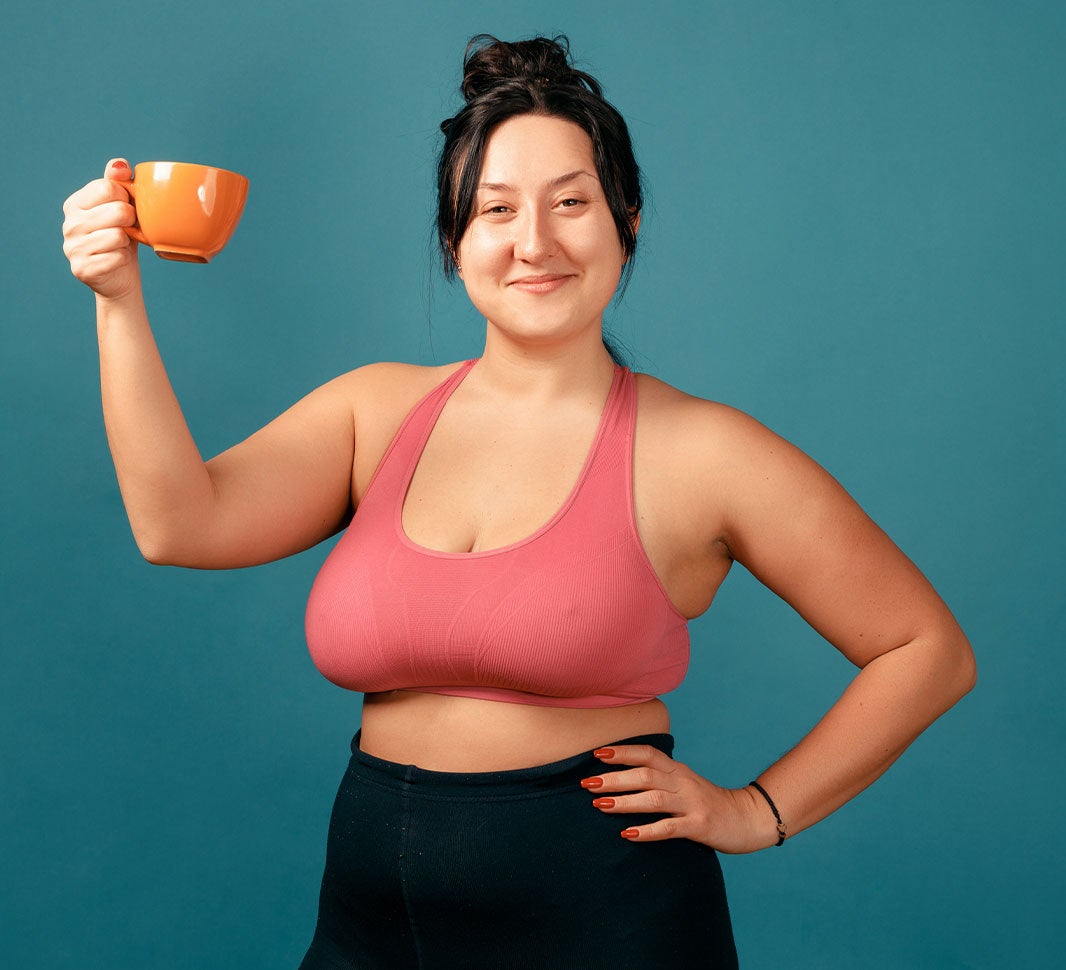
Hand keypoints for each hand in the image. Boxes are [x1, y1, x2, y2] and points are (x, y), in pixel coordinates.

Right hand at [62, 158, 141, 301]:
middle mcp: (69, 224)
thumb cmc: (122, 236)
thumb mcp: (121, 207)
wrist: (120, 276)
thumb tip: (120, 164)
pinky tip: (117, 259)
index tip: (128, 207)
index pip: (107, 188)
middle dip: (132, 220)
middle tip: (129, 228)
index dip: (126, 198)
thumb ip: (118, 183)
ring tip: (121, 244)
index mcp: (75, 203)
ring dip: (127, 241)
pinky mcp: (82, 269)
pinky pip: (117, 258)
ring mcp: (72, 247)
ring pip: (117, 236)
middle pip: (117, 211)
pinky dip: (124, 259)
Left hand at [580, 743, 778, 853]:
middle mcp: (683, 782)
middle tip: (587, 783)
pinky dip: (647, 831)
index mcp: (678, 770)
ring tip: (600, 805)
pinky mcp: (699, 826)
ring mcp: (692, 804)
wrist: (749, 818)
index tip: (597, 753)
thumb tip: (623, 778)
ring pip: (654, 799)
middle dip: (614, 778)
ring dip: (625, 801)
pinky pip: (669, 828)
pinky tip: (627, 834)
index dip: (622, 752)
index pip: (647, 753)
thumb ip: (661, 779)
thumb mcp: (685, 784)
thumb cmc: (710, 803)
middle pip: (645, 774)